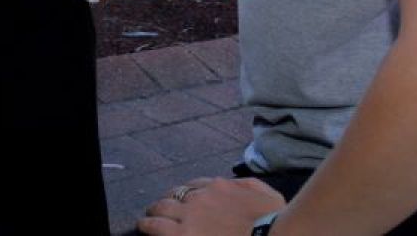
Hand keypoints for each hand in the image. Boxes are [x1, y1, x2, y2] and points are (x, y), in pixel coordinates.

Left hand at [138, 177, 284, 235]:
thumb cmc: (273, 220)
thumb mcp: (267, 195)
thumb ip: (251, 187)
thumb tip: (242, 187)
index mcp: (219, 187)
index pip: (196, 186)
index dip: (189, 195)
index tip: (185, 202)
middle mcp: (200, 197)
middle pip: (175, 195)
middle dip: (168, 203)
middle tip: (161, 210)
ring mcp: (189, 216)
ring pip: (161, 208)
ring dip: (154, 213)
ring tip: (146, 220)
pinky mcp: (181, 235)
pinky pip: (155, 227)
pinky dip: (147, 226)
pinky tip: (143, 227)